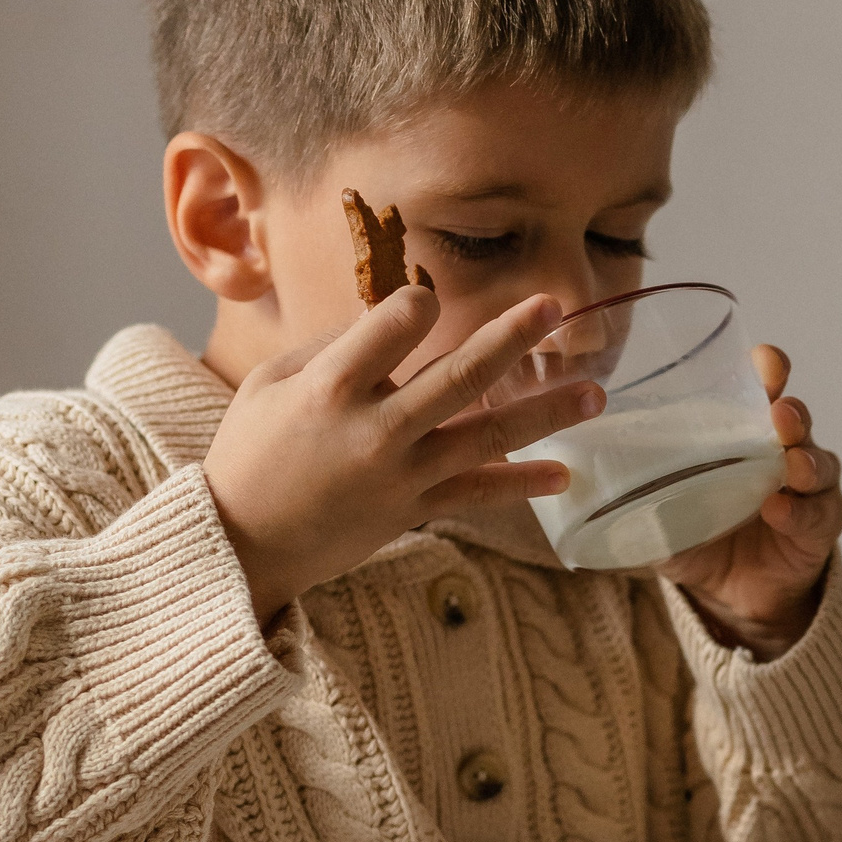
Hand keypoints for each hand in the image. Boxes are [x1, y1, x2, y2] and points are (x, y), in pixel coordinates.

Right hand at [204, 287, 595, 624]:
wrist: (244, 542)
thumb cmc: (253, 450)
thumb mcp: (273, 382)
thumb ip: (335, 347)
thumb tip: (396, 314)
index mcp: (331, 388)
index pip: (393, 326)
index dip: (416, 305)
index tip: (426, 299)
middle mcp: (376, 429)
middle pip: (459, 376)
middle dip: (511, 338)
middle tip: (553, 308)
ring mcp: (403, 474)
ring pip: (487, 437)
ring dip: (546, 413)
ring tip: (597, 394)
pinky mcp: (416, 510)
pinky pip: (478, 494)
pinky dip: (521, 485)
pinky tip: (565, 475)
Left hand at [656, 344, 841, 659]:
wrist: (740, 594)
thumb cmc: (704, 536)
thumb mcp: (662, 515)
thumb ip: (630, 500)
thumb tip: (570, 489)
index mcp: (746, 435)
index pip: (763, 390)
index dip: (767, 371)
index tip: (764, 363)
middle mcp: (784, 453)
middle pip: (797, 419)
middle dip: (791, 412)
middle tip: (779, 412)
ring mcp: (808, 491)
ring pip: (819, 463)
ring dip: (806, 459)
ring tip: (790, 462)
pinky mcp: (819, 528)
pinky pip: (818, 514)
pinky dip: (799, 511)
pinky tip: (779, 510)